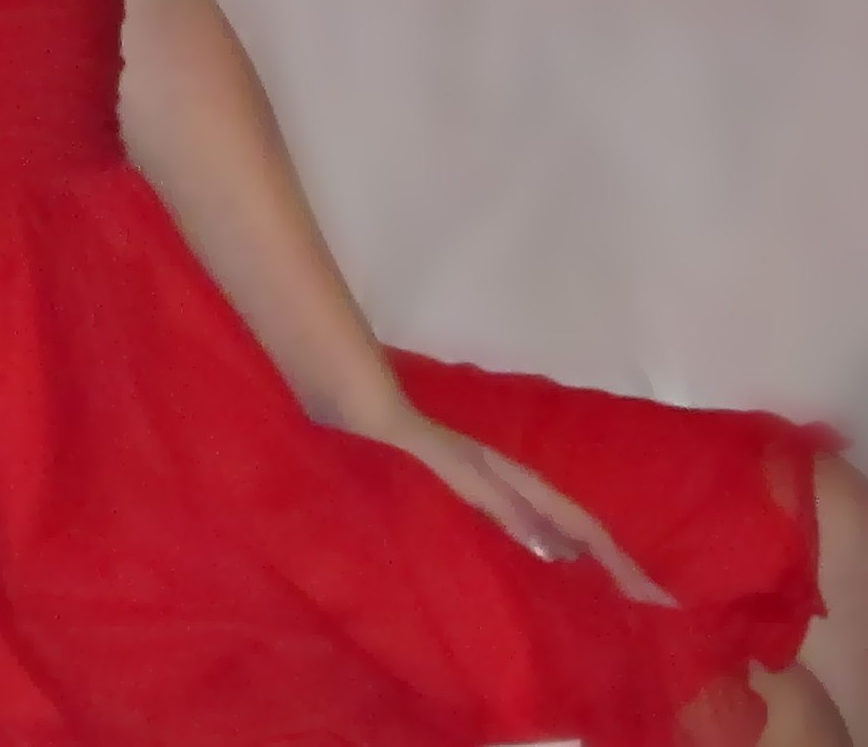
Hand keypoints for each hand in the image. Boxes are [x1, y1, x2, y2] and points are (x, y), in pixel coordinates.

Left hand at [384, 408, 676, 605]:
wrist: (370, 417)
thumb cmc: (414, 447)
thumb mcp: (463, 477)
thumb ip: (507, 508)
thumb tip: (562, 552)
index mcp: (521, 483)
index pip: (585, 529)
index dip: (622, 564)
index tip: (659, 600)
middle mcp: (516, 488)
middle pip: (578, 531)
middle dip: (614, 568)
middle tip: (646, 613)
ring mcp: (494, 494)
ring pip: (553, 533)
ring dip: (584, 566)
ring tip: (606, 605)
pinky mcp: (470, 504)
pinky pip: (524, 538)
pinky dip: (546, 560)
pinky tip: (539, 581)